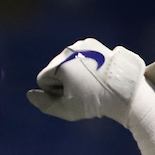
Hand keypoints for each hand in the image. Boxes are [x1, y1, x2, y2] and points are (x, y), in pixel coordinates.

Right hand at [26, 39, 154, 127]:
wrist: (124, 90)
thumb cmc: (94, 103)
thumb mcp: (66, 110)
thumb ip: (44, 103)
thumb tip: (30, 94)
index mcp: (61, 64)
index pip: (43, 79)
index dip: (54, 92)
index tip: (71, 96)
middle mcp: (69, 50)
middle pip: (53, 69)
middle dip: (62, 81)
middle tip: (82, 91)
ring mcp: (82, 45)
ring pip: (66, 63)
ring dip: (72, 74)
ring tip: (90, 83)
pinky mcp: (93, 44)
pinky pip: (78, 56)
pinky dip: (82, 65)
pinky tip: (94, 74)